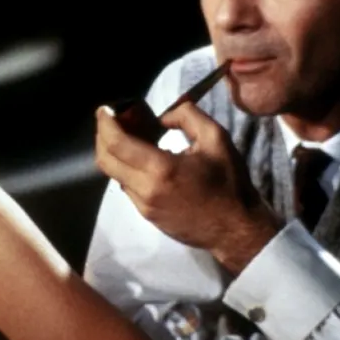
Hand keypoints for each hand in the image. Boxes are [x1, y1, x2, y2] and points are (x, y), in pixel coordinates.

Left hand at [95, 101, 279, 273]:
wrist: (236, 230)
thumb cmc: (229, 183)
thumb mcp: (216, 139)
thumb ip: (187, 116)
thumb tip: (162, 117)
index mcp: (161, 169)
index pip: (117, 143)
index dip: (105, 123)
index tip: (105, 109)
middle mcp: (145, 189)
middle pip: (106, 160)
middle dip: (102, 135)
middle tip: (111, 119)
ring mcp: (143, 206)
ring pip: (114, 175)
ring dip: (113, 153)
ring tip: (126, 135)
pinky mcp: (147, 216)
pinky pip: (127, 187)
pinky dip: (125, 168)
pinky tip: (139, 158)